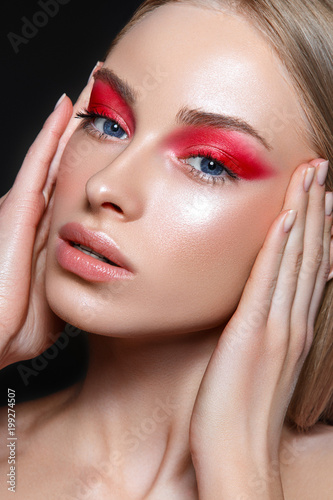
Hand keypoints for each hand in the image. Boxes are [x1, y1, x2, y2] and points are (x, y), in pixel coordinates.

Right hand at [0, 62, 102, 369]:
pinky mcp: (17, 207)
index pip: (77, 189)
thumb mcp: (61, 295)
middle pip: (69, 163)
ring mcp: (26, 207)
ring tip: (93, 88)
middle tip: (113, 101)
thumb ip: (75, 275)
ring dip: (74, 122)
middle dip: (89, 132)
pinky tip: (66, 106)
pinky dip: (52, 133)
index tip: (122, 141)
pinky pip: (39, 162)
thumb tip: (96, 269)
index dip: (95, 164)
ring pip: (57, 154)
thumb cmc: (20, 325)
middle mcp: (37, 214)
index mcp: (49, 233)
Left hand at [189, 159, 331, 498]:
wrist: (236, 454)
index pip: (311, 264)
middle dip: (316, 206)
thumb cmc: (241, 412)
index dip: (316, 225)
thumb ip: (265, 332)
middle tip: (321, 169)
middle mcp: (293, 320)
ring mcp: (277, 325)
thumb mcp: (260, 365)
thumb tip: (265, 310)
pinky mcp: (253, 331)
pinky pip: (270, 279)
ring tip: (311, 176)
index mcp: (293, 327)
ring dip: (304, 213)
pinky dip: (281, 245)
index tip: (319, 194)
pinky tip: (287, 215)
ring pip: (296, 257)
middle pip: (310, 252)